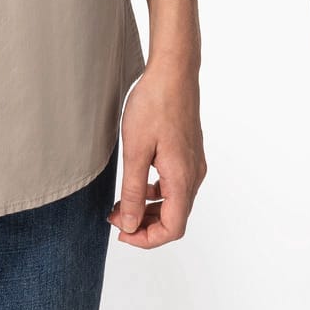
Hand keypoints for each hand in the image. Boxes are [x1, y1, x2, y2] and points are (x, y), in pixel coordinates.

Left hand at [110, 63, 204, 248]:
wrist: (173, 70)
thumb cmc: (155, 104)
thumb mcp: (135, 150)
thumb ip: (132, 192)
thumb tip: (129, 224)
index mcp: (183, 178)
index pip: (172, 228)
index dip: (146, 239)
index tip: (121, 232)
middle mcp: (194, 175)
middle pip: (175, 218)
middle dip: (144, 225)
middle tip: (115, 217)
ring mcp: (194, 163)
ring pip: (175, 203)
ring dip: (149, 210)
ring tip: (121, 203)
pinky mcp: (190, 153)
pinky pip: (176, 185)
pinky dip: (156, 193)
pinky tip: (137, 183)